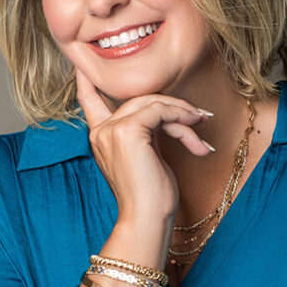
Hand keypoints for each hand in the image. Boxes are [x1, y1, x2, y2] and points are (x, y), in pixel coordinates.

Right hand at [74, 66, 212, 225]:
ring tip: (202, 127)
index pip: (89, 100)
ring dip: (183, 115)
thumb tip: (168, 114)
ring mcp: (111, 130)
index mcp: (101, 137)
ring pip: (153, 103)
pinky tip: (197, 133)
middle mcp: (101, 131)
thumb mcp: (147, 156)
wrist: (147, 219)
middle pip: (139, 100)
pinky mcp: (127, 131)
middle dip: (173, 108)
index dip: (87, 81)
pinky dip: (183, 120)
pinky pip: (161, 111)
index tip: (84, 66)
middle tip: (201, 119)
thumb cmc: (151, 196)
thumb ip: (147, 132)